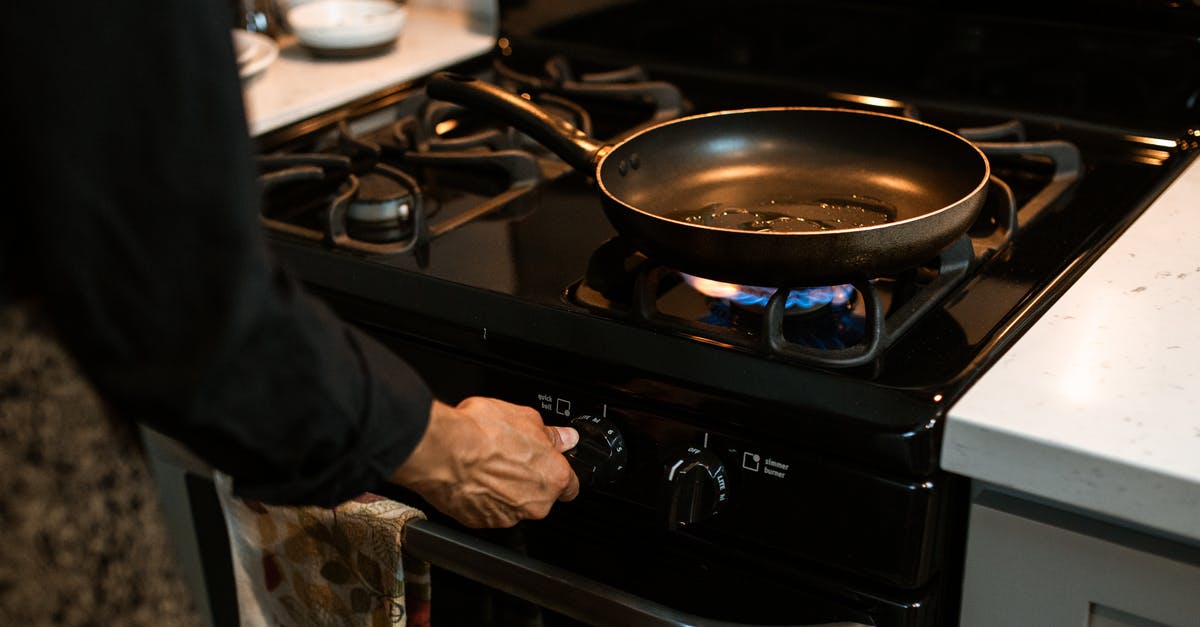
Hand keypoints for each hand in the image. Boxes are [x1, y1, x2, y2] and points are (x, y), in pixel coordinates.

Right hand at [390, 397, 579, 527]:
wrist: (443, 451)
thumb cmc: (482, 434)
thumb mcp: (526, 418)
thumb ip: (550, 433)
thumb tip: (564, 437)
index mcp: (554, 477)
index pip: (571, 485)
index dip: (559, 471)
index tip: (549, 462)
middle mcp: (534, 504)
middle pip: (540, 495)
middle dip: (528, 478)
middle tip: (510, 455)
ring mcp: (507, 516)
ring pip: (513, 504)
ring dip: (504, 488)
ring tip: (486, 463)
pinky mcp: (480, 522)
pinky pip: (487, 510)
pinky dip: (482, 497)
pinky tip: (472, 476)